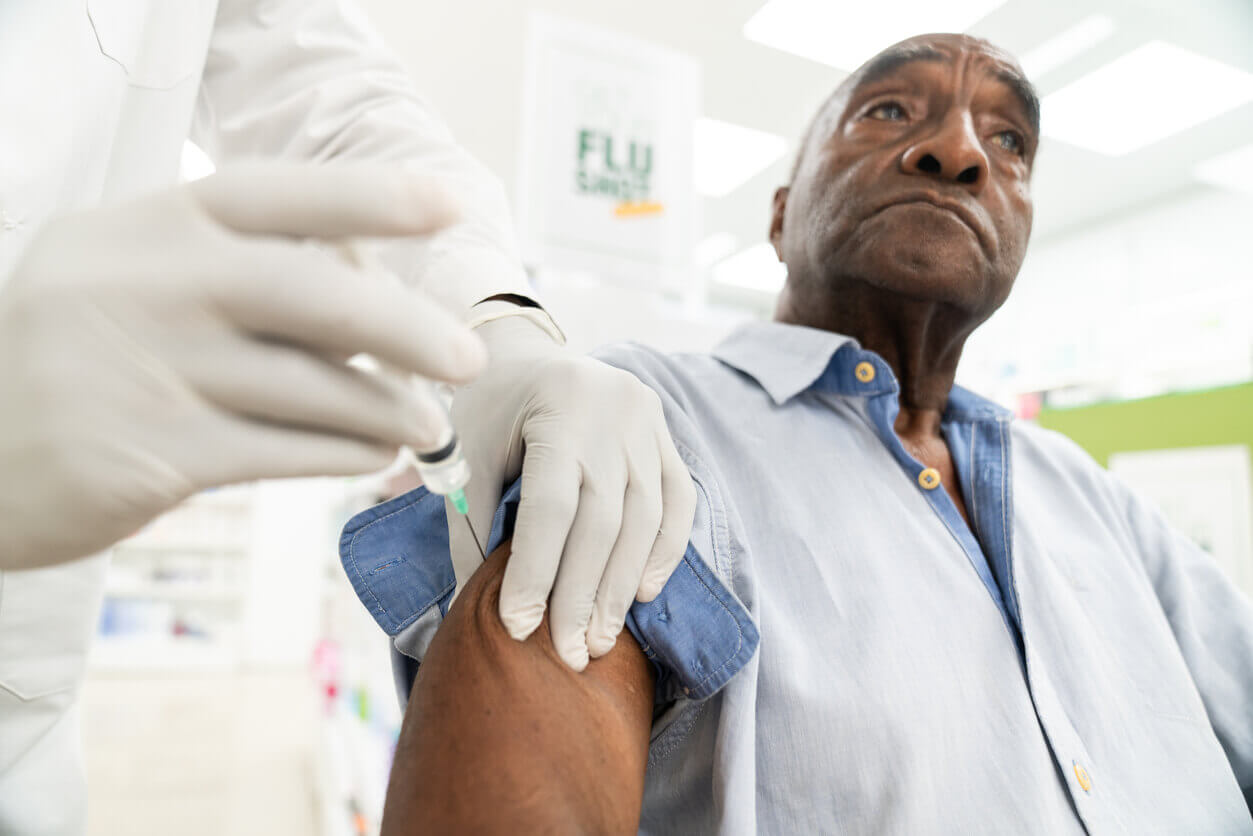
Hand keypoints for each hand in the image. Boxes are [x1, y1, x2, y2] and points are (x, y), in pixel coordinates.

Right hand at [0, 163, 485, 568]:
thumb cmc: (71, 361)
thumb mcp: (125, 281)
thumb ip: (229, 277)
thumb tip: (368, 298)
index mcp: (145, 226)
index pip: (275, 196)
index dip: (369, 195)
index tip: (445, 205)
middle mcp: (145, 284)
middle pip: (310, 294)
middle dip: (405, 326)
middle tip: (468, 357)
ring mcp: (143, 369)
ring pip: (307, 386)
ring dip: (384, 408)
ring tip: (426, 425)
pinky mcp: (149, 453)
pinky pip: (280, 451)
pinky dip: (341, 452)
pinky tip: (372, 454)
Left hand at [448, 316, 696, 670]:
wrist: (525, 357)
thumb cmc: (487, 409)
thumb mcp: (467, 455)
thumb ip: (472, 527)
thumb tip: (472, 610)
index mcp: (558, 407)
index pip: (552, 506)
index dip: (536, 571)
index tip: (519, 627)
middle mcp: (614, 413)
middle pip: (603, 521)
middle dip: (582, 595)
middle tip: (568, 653)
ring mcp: (649, 423)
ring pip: (646, 519)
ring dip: (622, 587)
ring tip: (601, 638)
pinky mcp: (667, 436)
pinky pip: (679, 501)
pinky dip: (664, 551)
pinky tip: (642, 592)